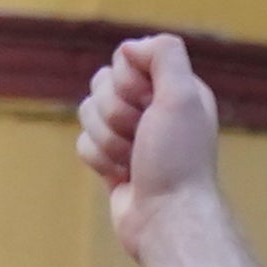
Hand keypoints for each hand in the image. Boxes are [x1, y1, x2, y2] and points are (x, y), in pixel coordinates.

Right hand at [74, 33, 232, 266]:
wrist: (166, 219)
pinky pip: (83, 143)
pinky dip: (99, 159)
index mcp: (174, 88)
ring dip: (107, 139)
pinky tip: (122, 176)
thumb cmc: (178, 160)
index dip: (128, 81)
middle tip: (141, 137)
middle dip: (115, 113)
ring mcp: (130, 135)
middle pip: (101, 83)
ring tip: (133, 161)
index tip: (149, 104)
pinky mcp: (111, 161)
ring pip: (88, 112)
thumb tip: (130, 47)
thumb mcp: (183, 96)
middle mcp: (153, 108)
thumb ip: (164, 55)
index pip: (125, 58)